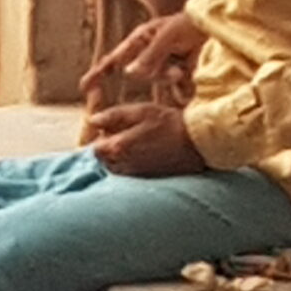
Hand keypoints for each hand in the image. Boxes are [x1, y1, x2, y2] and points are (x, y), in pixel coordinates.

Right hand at [80, 9, 203, 113]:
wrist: (215, 27)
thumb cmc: (188, 24)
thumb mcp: (167, 36)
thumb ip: (149, 55)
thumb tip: (128, 74)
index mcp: (139, 40)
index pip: (113, 59)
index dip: (98, 74)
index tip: (84, 87)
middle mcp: (148, 54)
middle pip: (136, 74)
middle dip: (148, 78)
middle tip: (148, 85)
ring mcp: (164, 66)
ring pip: (158, 79)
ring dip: (170, 75)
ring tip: (184, 67)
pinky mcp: (179, 76)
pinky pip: (174, 87)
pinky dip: (182, 84)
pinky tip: (189, 70)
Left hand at [90, 100, 206, 178]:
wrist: (197, 143)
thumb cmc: (169, 123)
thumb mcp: (140, 111)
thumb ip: (113, 116)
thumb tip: (92, 120)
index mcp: (118, 147)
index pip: (94, 149)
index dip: (99, 138)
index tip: (109, 130)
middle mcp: (124, 165)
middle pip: (103, 161)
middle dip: (107, 149)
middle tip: (122, 135)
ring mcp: (136, 175)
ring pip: (115, 169)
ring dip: (117, 158)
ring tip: (134, 145)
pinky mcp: (147, 179)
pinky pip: (130, 175)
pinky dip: (130, 166)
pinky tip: (144, 155)